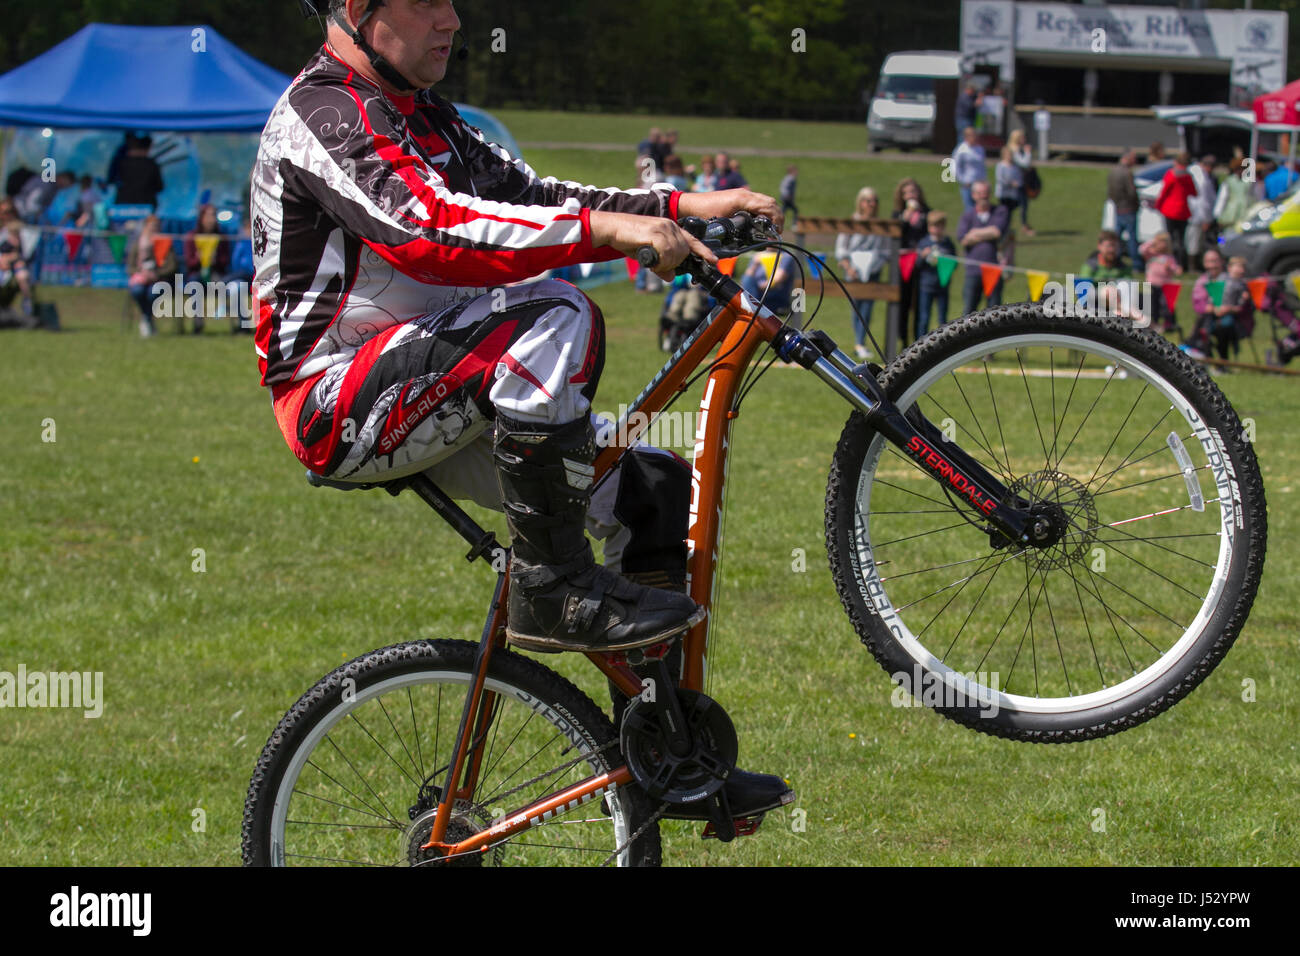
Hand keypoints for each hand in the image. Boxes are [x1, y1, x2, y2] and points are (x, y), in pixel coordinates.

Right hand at [589, 210, 715, 280]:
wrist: (612, 228)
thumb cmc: (628, 240)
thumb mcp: (648, 255)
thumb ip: (661, 265)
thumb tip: (670, 277)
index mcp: (671, 228)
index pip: (693, 240)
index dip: (704, 251)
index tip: (713, 261)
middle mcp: (670, 226)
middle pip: (685, 252)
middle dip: (674, 264)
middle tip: (658, 265)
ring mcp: (664, 228)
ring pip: (677, 254)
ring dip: (666, 263)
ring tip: (652, 260)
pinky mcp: (656, 232)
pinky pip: (667, 253)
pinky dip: (660, 261)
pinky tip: (650, 259)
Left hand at [677, 188, 782, 230]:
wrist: (688, 205)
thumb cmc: (702, 214)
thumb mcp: (723, 224)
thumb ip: (742, 230)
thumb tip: (758, 239)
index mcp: (743, 198)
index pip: (769, 207)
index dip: (777, 220)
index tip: (777, 234)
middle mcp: (745, 194)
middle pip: (770, 202)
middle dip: (777, 217)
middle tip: (776, 233)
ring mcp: (741, 194)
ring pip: (765, 201)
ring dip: (771, 214)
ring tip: (771, 229)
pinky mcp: (737, 197)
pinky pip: (756, 202)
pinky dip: (762, 211)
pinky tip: (760, 223)